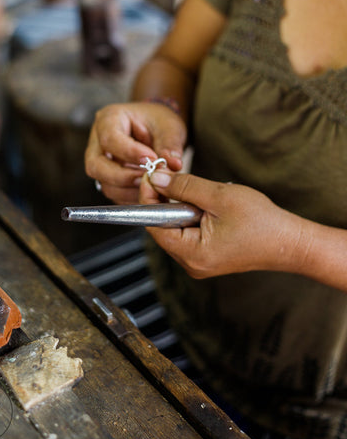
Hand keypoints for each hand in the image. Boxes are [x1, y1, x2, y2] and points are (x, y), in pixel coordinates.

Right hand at [85, 102, 186, 203]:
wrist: (155, 128)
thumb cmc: (157, 121)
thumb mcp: (168, 126)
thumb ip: (170, 144)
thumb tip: (174, 164)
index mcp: (108, 120)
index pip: (110, 139)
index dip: (130, 152)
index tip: (151, 159)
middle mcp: (98, 142)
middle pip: (96, 166)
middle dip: (123, 177)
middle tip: (148, 177)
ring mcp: (100, 163)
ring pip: (104, 184)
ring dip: (129, 190)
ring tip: (152, 183)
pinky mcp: (107, 179)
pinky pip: (114, 193)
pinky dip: (131, 197)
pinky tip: (148, 190)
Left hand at [139, 169, 304, 277]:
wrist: (290, 242)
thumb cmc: (261, 221)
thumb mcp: (219, 196)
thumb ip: (184, 187)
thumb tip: (156, 179)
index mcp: (192, 254)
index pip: (154, 224)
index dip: (149, 197)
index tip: (151, 175)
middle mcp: (191, 264)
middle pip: (163, 226)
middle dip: (167, 200)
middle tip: (175, 177)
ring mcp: (198, 262)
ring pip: (176, 227)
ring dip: (182, 206)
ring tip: (205, 195)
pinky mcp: (206, 257)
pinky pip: (188, 232)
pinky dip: (192, 215)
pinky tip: (209, 207)